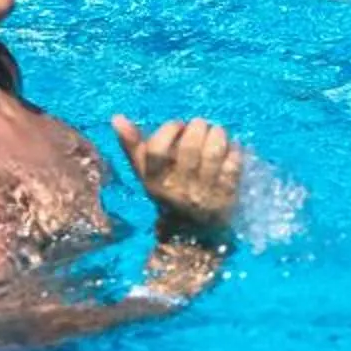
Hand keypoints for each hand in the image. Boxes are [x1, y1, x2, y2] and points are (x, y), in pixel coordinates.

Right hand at [111, 115, 242, 241]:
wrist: (190, 232)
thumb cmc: (167, 191)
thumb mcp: (146, 173)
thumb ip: (132, 146)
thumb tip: (116, 117)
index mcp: (155, 182)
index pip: (157, 150)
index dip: (169, 130)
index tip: (178, 125)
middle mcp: (178, 189)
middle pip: (190, 148)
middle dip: (198, 127)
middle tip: (201, 125)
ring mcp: (203, 194)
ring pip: (213, 153)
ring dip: (218, 134)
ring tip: (216, 131)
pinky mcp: (227, 197)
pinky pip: (233, 165)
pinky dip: (234, 150)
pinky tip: (230, 147)